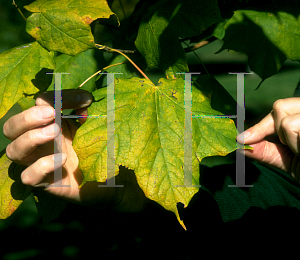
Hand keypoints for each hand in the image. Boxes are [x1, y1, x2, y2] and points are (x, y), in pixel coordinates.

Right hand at [3, 89, 146, 211]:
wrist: (113, 181)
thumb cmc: (103, 151)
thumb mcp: (96, 128)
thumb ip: (89, 113)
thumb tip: (84, 100)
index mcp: (51, 125)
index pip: (39, 104)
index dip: (57, 97)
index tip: (86, 100)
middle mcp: (41, 143)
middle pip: (11, 128)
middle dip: (27, 117)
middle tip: (52, 114)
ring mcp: (40, 164)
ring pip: (13, 151)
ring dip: (31, 137)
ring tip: (56, 132)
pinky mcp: (47, 184)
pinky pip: (27, 177)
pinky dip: (41, 166)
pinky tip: (62, 159)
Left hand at [237, 97, 299, 180]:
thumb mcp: (287, 159)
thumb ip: (264, 149)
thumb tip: (239, 145)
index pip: (279, 107)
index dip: (260, 125)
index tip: (242, 140)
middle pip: (279, 106)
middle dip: (276, 130)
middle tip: (292, 147)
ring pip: (286, 120)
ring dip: (290, 142)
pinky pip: (294, 127)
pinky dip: (297, 145)